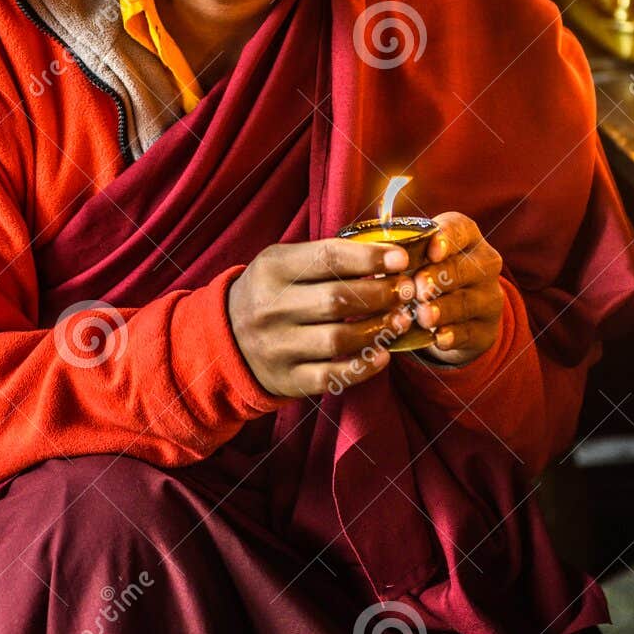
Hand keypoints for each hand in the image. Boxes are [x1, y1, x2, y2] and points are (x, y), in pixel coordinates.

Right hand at [227, 237, 418, 398]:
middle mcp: (270, 307)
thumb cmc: (272, 292)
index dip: (369, 258)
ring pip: (338, 339)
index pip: (328, 258)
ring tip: (399, 320)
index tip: (401, 259)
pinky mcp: (286, 378)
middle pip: (337, 300)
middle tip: (406, 290)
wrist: (226, 337)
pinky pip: (331, 376)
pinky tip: (382, 356)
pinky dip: (362, 367)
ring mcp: (277, 346)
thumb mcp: (284, 262)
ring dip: (377, 329)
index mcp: (272, 269)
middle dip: (381, 293)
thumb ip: (326, 257)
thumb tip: (386, 255)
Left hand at [408, 212, 503, 368]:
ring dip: (442, 310)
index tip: (431, 251)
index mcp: (465, 237)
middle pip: (462, 268)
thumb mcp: (416, 259)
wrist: (457, 316)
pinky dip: (453, 336)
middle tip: (418, 288)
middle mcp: (483, 264)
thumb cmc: (426, 275)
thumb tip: (371, 257)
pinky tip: (439, 339)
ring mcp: (488, 297)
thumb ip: (398, 255)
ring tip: (423, 316)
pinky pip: (470, 332)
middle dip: (439, 278)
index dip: (446, 238)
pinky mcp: (485, 329)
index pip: (460, 229)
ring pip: (465, 302)